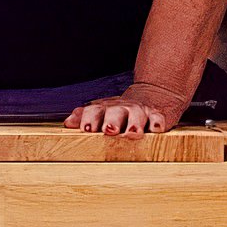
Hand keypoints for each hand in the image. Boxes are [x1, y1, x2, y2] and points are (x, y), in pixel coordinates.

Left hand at [66, 80, 191, 137]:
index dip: (90, 119)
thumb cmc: (121, 110)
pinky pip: (158, 117)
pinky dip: (157, 122)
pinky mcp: (158, 114)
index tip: (86, 129)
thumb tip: (68, 123)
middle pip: (115, 112)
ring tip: (133, 133)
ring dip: (135, 123)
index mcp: (105, 108)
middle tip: (109, 130)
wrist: (154, 93)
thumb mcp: (101, 110)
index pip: (94, 110)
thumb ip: (84, 116)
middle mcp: (122, 108)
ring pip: (138, 114)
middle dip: (112, 121)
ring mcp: (141, 111)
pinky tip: (156, 128)